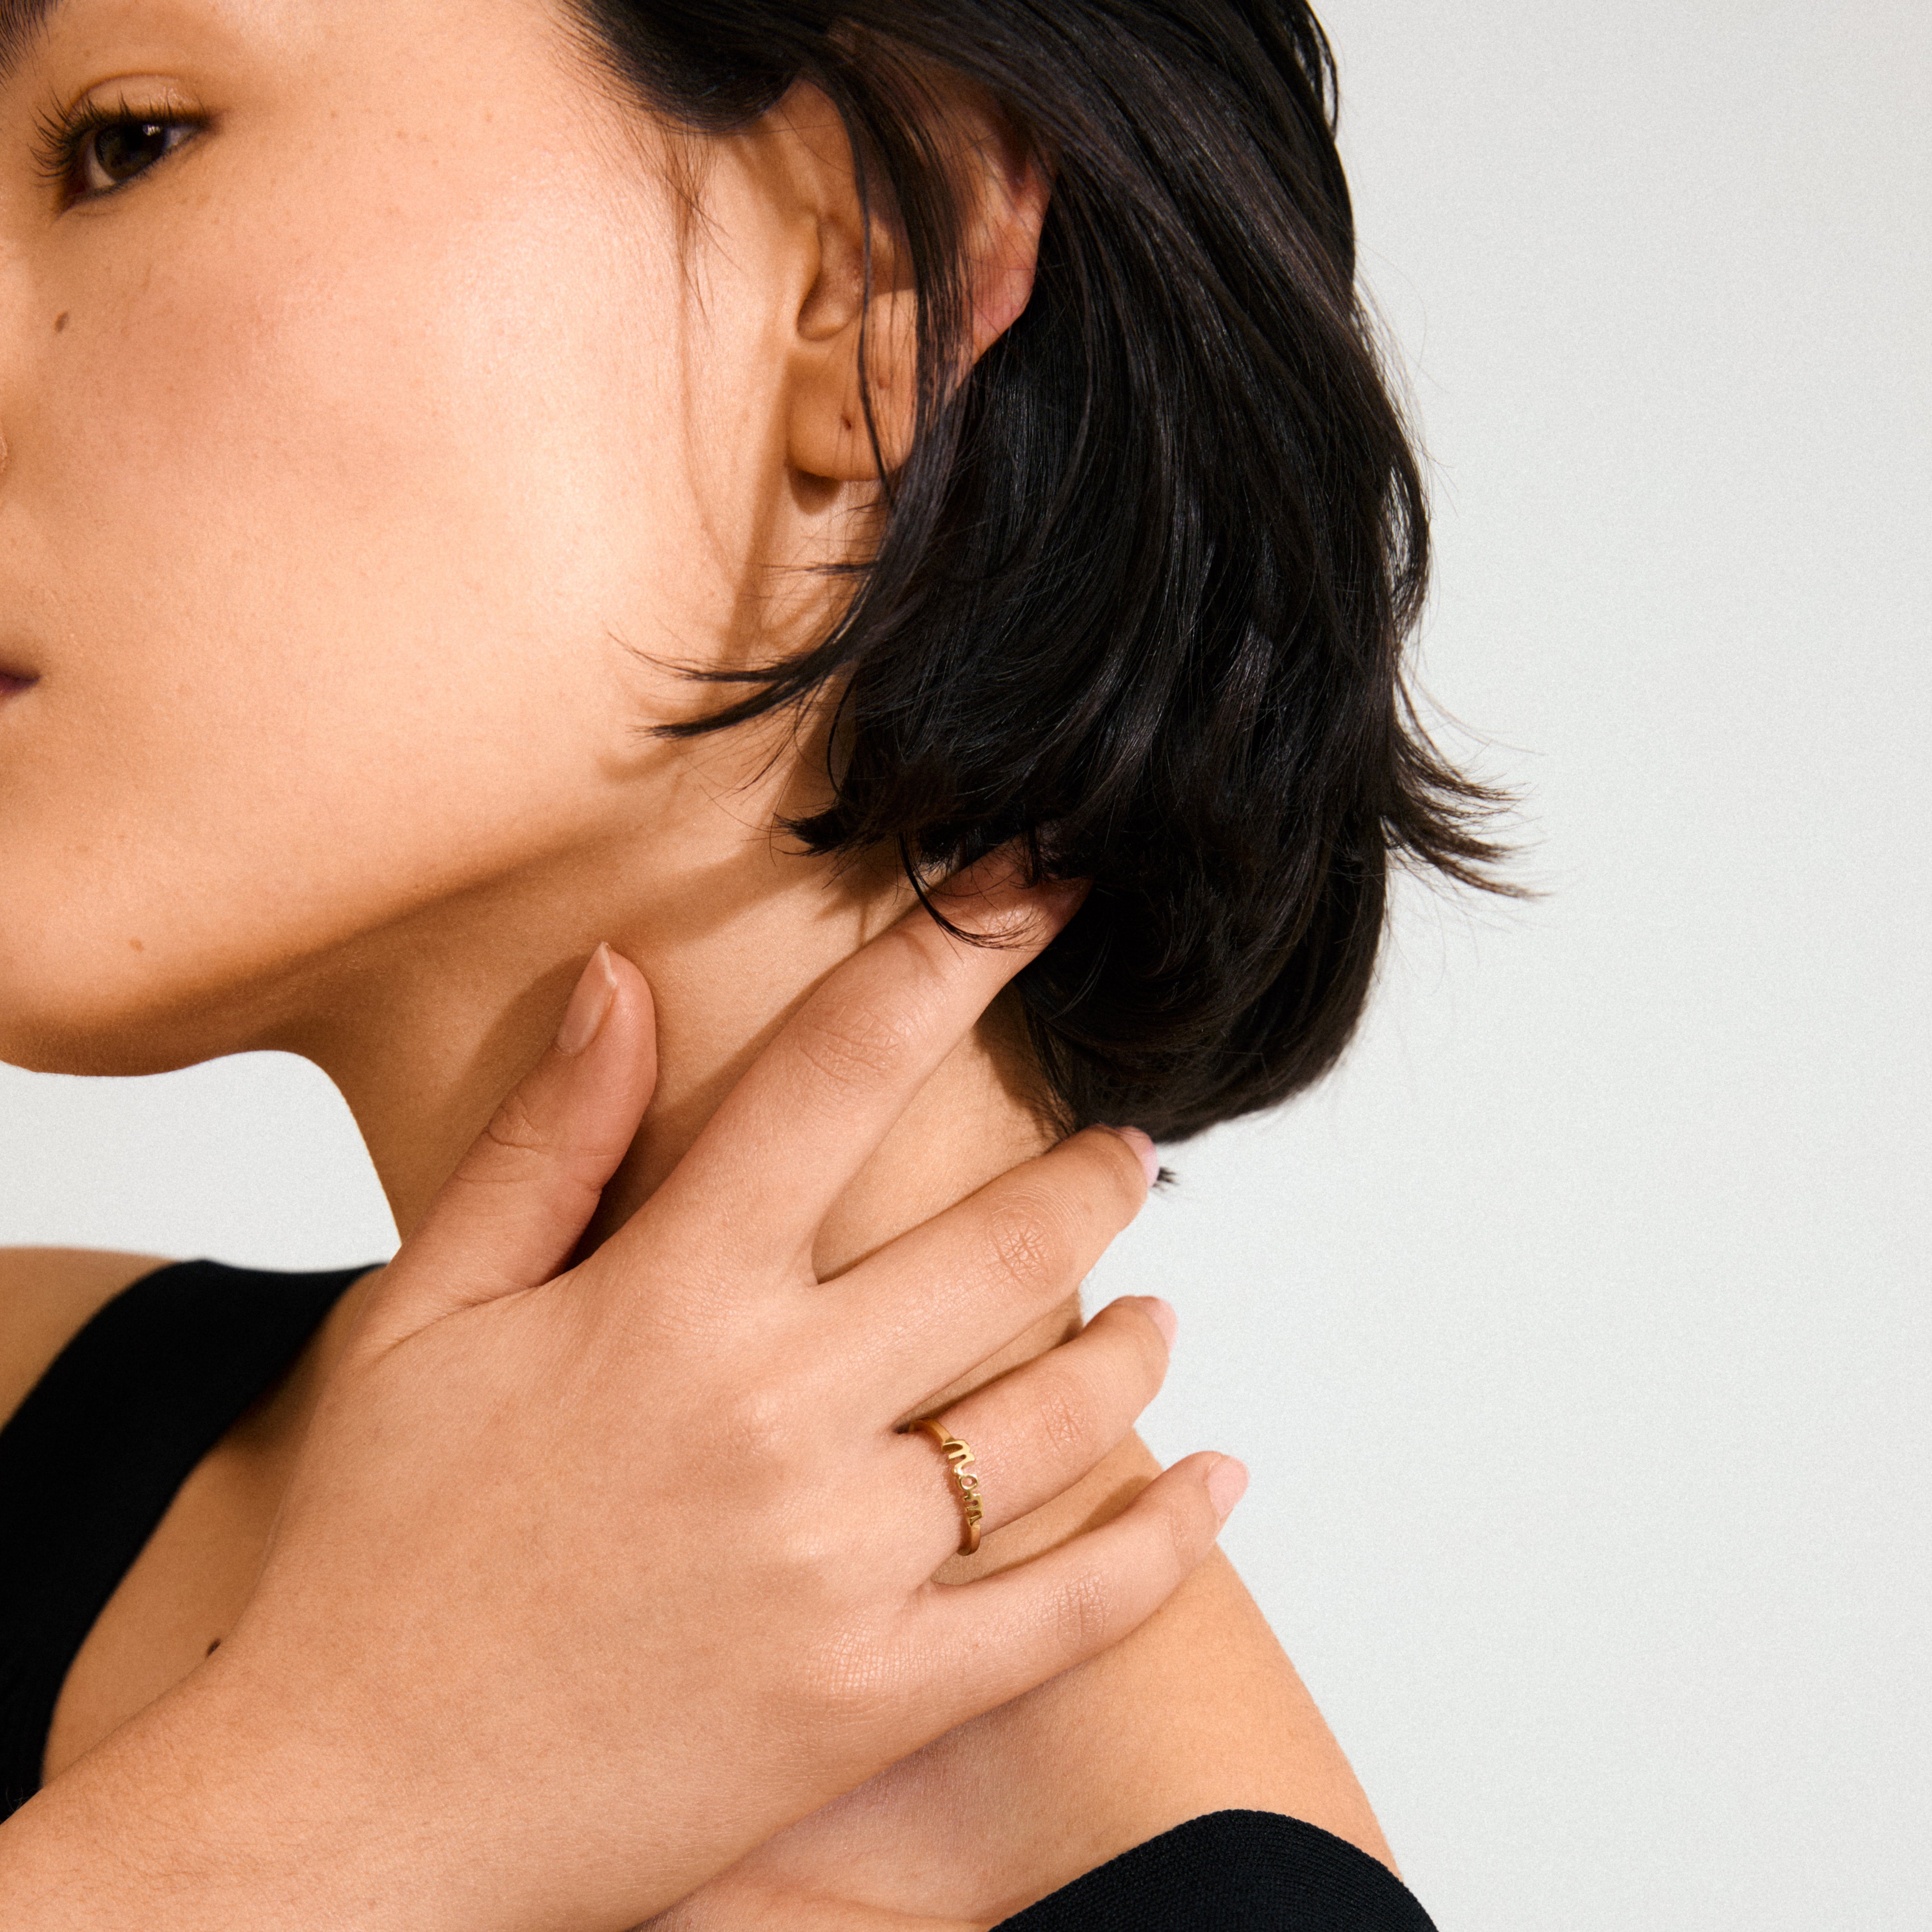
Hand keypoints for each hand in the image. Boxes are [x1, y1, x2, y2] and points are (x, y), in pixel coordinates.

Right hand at [0, 870, 1243, 1931]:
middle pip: (1003, 1243)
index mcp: (670, 1299)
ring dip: (1134, 1341)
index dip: (955, 951)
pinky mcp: (875, 1698)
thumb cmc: (377, 1558)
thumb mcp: (423, 1319)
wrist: (343, 1817)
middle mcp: (778, 1412)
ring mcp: (841, 1565)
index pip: (841, 1069)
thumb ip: (544, 1142)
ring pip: (1060, 1415)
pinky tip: (1216, 1483)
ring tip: (1159, 1310)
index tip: (1038, 887)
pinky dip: (1166, 1541)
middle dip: (1093, 1176)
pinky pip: (1071, 1608)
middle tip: (1128, 1151)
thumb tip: (620, 978)